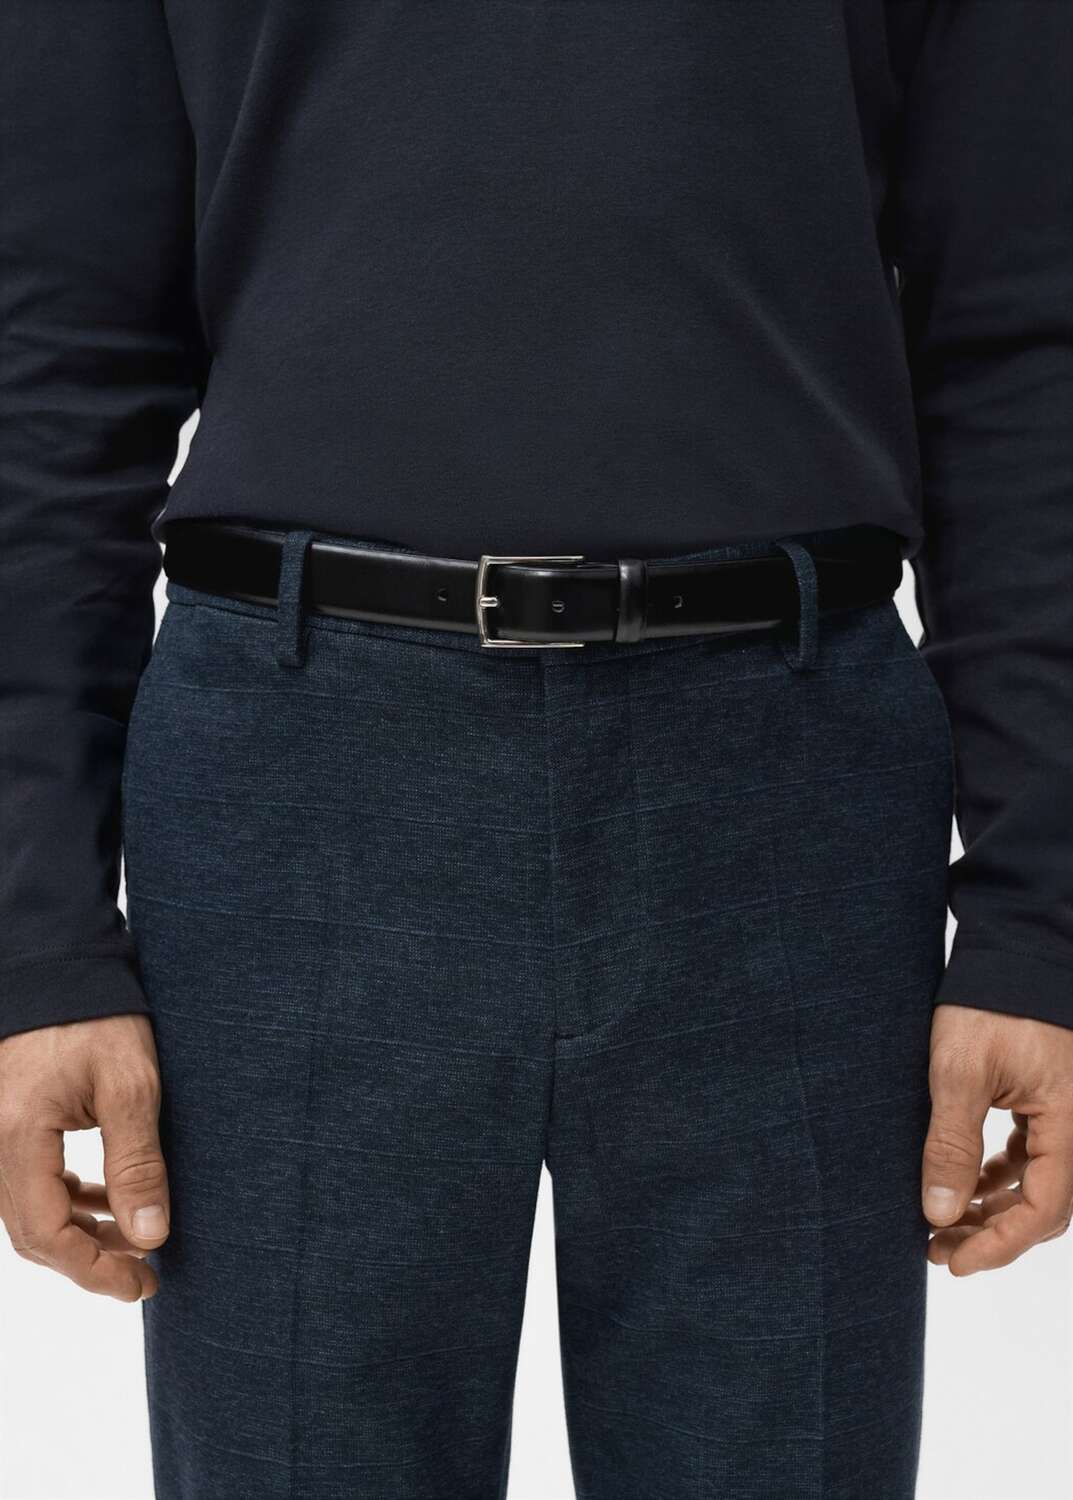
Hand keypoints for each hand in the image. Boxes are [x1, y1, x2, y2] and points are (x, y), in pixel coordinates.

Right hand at [0, 1014, 168, 1300]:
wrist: (63, 962)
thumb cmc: (98, 1016)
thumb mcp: (130, 1086)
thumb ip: (137, 1163)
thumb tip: (150, 1237)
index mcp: (17, 1137)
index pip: (45, 1233)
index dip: (93, 1270)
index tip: (142, 1283)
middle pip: (32, 1231)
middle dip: (89, 1259)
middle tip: (145, 1272)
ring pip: (32, 1208)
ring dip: (81, 1231)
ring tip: (137, 1238)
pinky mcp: (11, 1119)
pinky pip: (31, 1178)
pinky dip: (69, 1199)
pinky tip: (106, 1200)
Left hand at [923, 1003, 1072, 1274]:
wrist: (1011, 948)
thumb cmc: (988, 1002)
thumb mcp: (959, 1071)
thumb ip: (952, 1143)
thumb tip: (939, 1213)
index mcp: (1069, 1122)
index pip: (1044, 1209)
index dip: (999, 1245)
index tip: (953, 1261)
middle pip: (1044, 1204)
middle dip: (992, 1234)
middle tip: (937, 1248)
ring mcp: (1065, 1112)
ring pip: (1037, 1182)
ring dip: (993, 1207)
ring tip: (942, 1221)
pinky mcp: (1049, 1099)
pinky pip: (1033, 1154)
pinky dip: (1000, 1176)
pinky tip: (967, 1183)